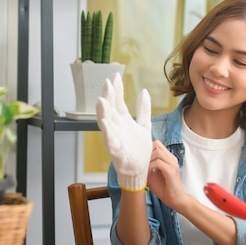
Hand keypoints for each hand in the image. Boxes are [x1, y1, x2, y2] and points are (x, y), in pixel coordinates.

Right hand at [96, 73, 151, 190]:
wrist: (140, 169)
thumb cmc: (139, 148)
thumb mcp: (144, 125)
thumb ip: (143, 109)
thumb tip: (143, 91)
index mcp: (122, 120)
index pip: (117, 101)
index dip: (116, 89)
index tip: (115, 76)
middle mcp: (116, 127)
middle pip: (110, 109)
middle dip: (108, 97)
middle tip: (107, 84)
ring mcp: (115, 138)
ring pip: (106, 123)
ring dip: (103, 112)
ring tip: (101, 101)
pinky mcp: (117, 151)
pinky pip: (110, 142)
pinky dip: (108, 133)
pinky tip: (106, 125)